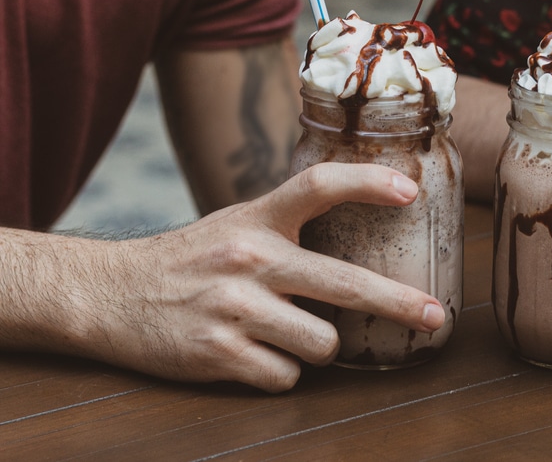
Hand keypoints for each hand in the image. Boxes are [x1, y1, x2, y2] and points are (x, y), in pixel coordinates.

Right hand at [70, 163, 444, 391]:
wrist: (109, 293)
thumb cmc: (191, 259)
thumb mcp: (237, 222)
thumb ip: (290, 224)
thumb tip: (365, 231)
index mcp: (257, 218)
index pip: (319, 185)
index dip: (368, 183)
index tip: (410, 192)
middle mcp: (249, 258)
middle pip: (345, 283)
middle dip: (399, 304)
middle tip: (435, 316)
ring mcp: (234, 308)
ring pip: (322, 343)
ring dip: (317, 346)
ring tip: (286, 332)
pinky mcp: (217, 354)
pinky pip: (285, 376)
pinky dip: (281, 372)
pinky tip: (254, 355)